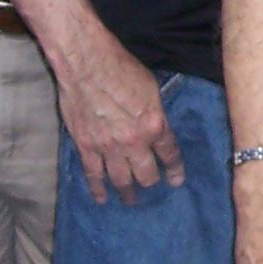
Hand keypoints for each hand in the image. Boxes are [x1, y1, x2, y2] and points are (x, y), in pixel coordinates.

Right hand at [51, 32, 182, 204]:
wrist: (86, 63)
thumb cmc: (120, 67)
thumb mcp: (151, 88)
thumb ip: (156, 113)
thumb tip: (157, 127)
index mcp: (154, 124)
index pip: (170, 154)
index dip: (175, 170)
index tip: (176, 181)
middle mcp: (134, 142)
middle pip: (147, 174)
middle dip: (151, 182)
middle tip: (150, 186)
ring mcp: (109, 147)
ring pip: (122, 180)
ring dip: (128, 193)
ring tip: (131, 200)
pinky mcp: (86, 146)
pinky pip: (93, 175)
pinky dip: (98, 189)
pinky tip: (101, 198)